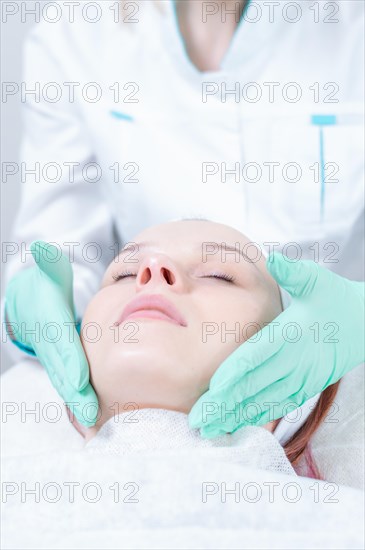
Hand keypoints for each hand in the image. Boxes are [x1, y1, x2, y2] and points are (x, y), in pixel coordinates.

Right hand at [5, 241, 97, 426]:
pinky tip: (96, 419)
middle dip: (77, 395)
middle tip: (92, 417)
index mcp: (49, 322)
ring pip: (67, 382)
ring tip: (96, 424)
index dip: (69, 363)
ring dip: (80, 404)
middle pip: (64, 371)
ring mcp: (55, 358)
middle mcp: (50, 345)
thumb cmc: (46, 285)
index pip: (60, 345)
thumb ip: (48, 262)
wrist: (30, 303)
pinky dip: (81, 401)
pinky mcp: (63, 366)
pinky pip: (72, 383)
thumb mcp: (48, 271)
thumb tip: (43, 248)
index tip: (80, 381)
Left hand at [189, 252, 364, 437]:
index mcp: (292, 334)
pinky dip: (256, 417)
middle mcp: (295, 360)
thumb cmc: (335, 298)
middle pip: (255, 385)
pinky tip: (235, 425)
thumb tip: (276, 258)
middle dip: (224, 403)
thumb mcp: (318, 280)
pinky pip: (278, 406)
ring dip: (234, 416)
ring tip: (207, 430)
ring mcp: (301, 377)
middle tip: (196, 420)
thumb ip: (295, 273)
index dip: (237, 372)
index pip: (259, 355)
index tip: (215, 387)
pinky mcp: (305, 386)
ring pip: (264, 401)